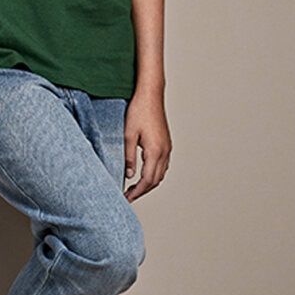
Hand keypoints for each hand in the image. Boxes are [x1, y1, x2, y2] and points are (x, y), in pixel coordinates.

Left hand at [123, 86, 170, 200]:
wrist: (150, 95)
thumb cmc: (138, 111)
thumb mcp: (127, 135)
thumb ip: (128, 157)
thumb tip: (129, 175)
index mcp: (155, 151)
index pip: (147, 180)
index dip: (137, 192)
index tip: (127, 199)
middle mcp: (164, 151)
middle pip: (155, 181)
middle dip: (142, 191)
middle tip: (128, 197)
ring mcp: (167, 148)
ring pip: (160, 174)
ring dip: (148, 184)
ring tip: (134, 189)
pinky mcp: (166, 144)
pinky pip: (162, 165)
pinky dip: (153, 174)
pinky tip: (143, 174)